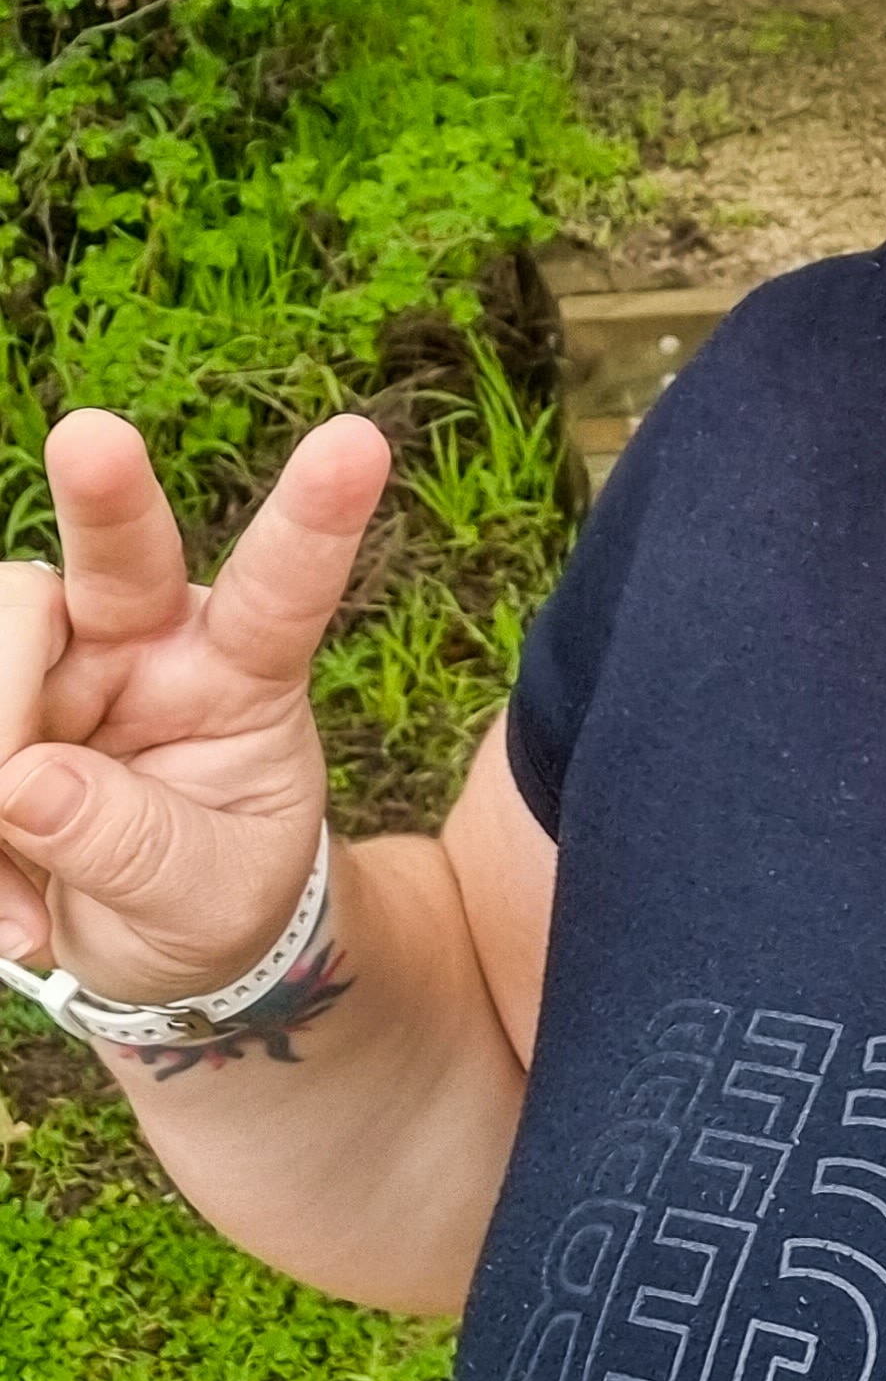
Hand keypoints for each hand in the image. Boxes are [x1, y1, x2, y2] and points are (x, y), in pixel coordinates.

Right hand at [0, 409, 394, 1013]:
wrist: (153, 941)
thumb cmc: (211, 898)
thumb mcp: (207, 899)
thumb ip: (135, 846)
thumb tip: (23, 782)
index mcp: (246, 671)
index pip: (283, 588)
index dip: (315, 519)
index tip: (355, 442)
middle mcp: (149, 639)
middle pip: (120, 550)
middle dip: (105, 493)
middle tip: (92, 439)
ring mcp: (58, 658)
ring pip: (4, 627)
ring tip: (25, 909)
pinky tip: (14, 914)